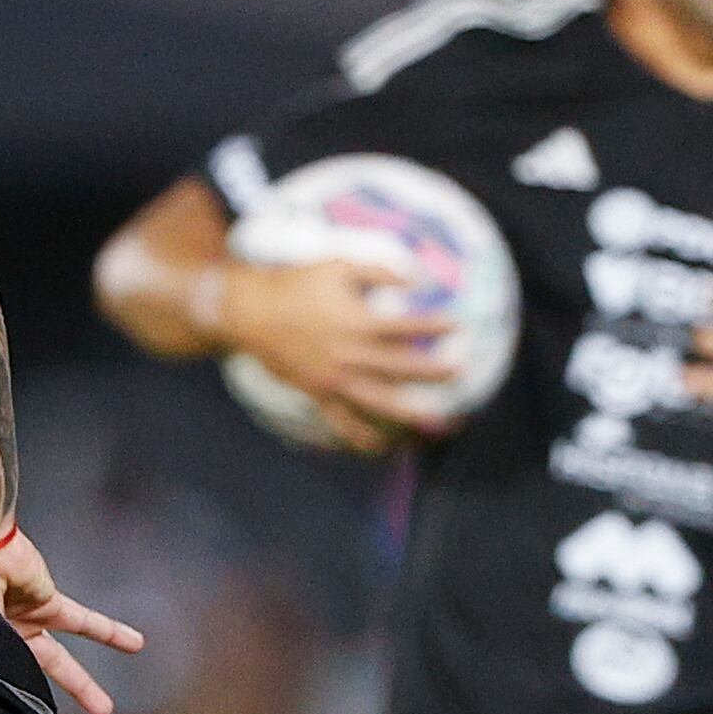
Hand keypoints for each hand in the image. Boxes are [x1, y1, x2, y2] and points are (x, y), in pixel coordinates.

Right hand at [0, 523, 144, 713]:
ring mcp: (23, 621)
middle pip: (28, 682)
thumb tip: (5, 701)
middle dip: (40, 710)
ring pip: (59, 660)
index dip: (8, 705)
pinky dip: (109, 634)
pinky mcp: (49, 603)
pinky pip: (84, 622)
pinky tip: (135, 644)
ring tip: (105, 709)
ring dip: (83, 685)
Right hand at [214, 259, 468, 448]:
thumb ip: (380, 270)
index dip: (434, 325)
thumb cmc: (296, 284)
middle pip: (399, 366)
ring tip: (436, 425)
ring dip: (409, 414)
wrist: (250, 312)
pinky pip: (343, 421)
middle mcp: (348, 354)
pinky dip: (362, 437)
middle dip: (433, 372)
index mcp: (356, 321)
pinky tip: (384, 449)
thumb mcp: (338, 265)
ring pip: (378, 401)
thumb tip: (418, 279)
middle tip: (462, 374)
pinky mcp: (318, 394)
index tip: (458, 325)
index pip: (405, 326)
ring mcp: (333, 379)